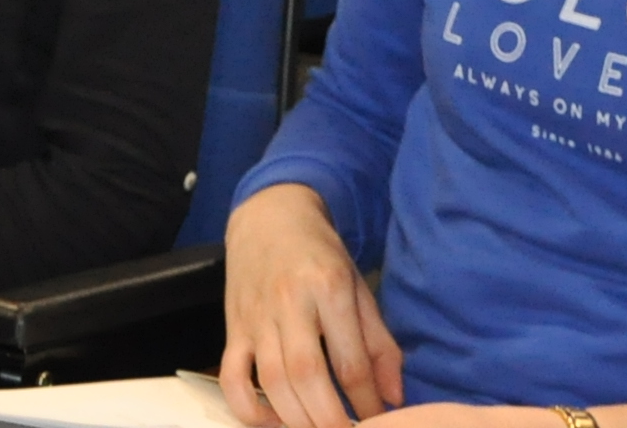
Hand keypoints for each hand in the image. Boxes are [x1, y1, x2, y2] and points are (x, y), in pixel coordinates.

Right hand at [223, 181, 402, 427]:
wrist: (269, 218)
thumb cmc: (321, 255)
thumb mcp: (359, 287)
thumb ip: (379, 342)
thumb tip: (394, 396)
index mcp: (330, 288)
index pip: (350, 360)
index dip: (367, 401)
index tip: (380, 419)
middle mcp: (290, 302)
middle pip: (307, 374)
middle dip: (329, 418)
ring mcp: (257, 317)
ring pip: (271, 380)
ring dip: (295, 418)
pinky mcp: (234, 328)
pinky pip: (232, 377)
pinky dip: (248, 408)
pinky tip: (272, 420)